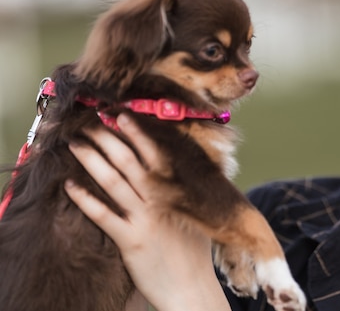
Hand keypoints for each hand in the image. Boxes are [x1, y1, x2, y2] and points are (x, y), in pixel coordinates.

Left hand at [64, 114, 230, 310]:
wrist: (192, 288)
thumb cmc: (196, 253)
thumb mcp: (202, 214)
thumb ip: (190, 191)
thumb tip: (185, 169)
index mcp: (177, 191)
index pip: (155, 154)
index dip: (137, 134)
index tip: (122, 117)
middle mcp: (160, 200)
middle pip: (130, 162)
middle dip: (109, 140)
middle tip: (92, 123)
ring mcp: (144, 219)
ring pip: (114, 183)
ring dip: (93, 160)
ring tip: (77, 144)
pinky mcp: (131, 241)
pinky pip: (104, 216)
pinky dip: (86, 200)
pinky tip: (70, 186)